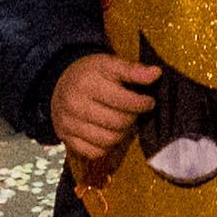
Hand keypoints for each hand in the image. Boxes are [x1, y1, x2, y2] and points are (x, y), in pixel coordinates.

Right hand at [50, 51, 155, 167]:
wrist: (60, 83)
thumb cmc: (91, 74)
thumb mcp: (110, 64)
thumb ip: (133, 70)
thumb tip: (156, 73)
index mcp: (88, 82)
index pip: (124, 101)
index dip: (143, 103)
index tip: (148, 101)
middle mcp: (74, 103)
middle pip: (118, 123)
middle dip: (132, 118)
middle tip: (133, 111)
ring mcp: (68, 123)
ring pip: (108, 140)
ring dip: (121, 133)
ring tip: (121, 121)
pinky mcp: (65, 138)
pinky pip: (95, 152)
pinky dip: (105, 146)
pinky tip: (107, 131)